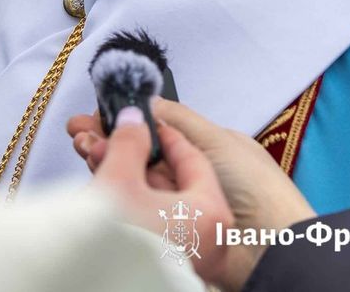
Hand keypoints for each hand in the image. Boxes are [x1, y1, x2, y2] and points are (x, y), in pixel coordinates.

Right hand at [72, 98, 316, 285]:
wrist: (270, 248)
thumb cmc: (256, 190)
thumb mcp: (216, 139)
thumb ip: (177, 120)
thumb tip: (148, 102)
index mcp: (206, 156)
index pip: (160, 134)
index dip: (129, 122)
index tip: (98, 114)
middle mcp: (190, 183)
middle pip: (142, 157)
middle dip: (110, 141)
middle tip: (79, 132)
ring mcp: (178, 211)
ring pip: (135, 181)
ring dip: (110, 162)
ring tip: (85, 149)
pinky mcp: (168, 236)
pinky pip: (137, 208)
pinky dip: (117, 192)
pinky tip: (100, 176)